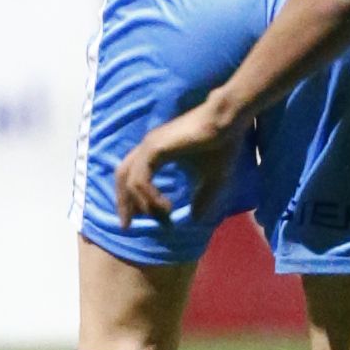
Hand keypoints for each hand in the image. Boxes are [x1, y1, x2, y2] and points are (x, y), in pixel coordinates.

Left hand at [113, 103, 233, 235]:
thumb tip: (196, 219)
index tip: (136, 220)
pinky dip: (148, 196)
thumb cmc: (221, 146)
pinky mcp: (154, 148)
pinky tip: (165, 206)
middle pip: (121, 177)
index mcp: (156, 151)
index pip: (131, 176)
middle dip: (123, 202)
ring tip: (164, 217)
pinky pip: (140, 179)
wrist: (228, 124)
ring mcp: (149, 146)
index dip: (129, 198)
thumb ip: (202, 198)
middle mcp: (148, 147)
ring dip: (143, 204)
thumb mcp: (213, 179)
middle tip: (127, 226)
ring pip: (130, 182)